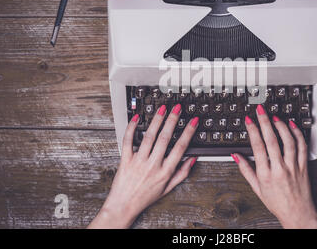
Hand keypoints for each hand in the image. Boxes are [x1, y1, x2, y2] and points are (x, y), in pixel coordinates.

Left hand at [88, 104, 198, 228]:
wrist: (123, 206)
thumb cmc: (145, 197)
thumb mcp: (168, 188)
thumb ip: (182, 173)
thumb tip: (193, 159)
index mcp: (165, 172)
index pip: (180, 148)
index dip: (188, 133)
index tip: (193, 121)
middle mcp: (152, 165)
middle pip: (165, 138)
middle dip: (172, 121)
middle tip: (177, 109)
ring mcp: (138, 162)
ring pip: (149, 137)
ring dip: (156, 120)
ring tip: (162, 109)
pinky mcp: (125, 160)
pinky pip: (128, 141)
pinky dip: (131, 128)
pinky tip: (137, 118)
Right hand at [231, 105, 316, 228]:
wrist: (298, 214)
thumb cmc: (277, 203)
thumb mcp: (257, 188)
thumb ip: (246, 170)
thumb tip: (236, 156)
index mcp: (266, 175)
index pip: (258, 147)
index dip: (252, 131)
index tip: (248, 120)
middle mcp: (280, 169)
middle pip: (272, 140)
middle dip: (265, 122)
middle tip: (260, 110)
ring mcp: (293, 167)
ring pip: (289, 141)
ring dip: (281, 126)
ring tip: (274, 116)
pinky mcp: (304, 167)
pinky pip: (302, 147)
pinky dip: (298, 134)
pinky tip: (292, 125)